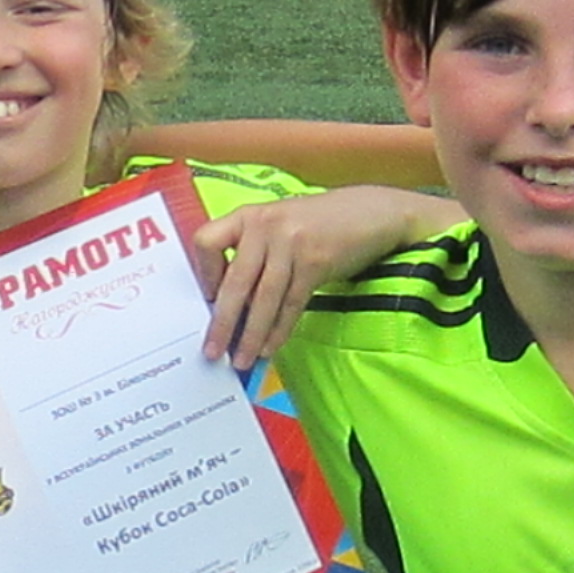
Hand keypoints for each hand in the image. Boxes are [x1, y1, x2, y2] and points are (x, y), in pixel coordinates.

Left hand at [193, 186, 456, 368]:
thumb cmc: (316, 224)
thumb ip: (251, 251)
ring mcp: (291, 243)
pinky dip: (279, 330)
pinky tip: (270, 347)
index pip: (206, 242)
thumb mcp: (277, 224)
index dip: (204, 273)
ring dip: (252, 335)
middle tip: (212, 350)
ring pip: (264, 299)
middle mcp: (265, 226)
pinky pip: (291, 304)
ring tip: (242, 359)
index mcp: (248, 215)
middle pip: (235, 281)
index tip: (209, 298)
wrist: (369, 213)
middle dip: (222, 322)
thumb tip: (227, 303)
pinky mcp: (316, 262)